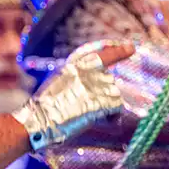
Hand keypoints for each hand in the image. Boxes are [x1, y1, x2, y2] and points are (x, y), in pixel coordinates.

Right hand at [11, 41, 133, 150]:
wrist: (38, 121)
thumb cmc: (43, 109)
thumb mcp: (56, 84)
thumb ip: (74, 79)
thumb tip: (90, 86)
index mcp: (73, 67)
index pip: (100, 54)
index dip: (117, 51)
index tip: (130, 47)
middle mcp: (85, 73)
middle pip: (109, 81)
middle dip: (104, 95)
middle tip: (87, 109)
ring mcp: (93, 87)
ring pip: (114, 95)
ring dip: (107, 107)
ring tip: (89, 117)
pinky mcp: (99, 102)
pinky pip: (116, 108)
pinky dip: (112, 117)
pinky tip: (101, 121)